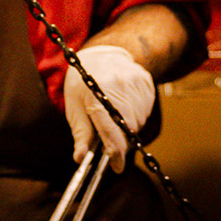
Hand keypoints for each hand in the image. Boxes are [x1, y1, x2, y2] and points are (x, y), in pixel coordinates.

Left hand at [64, 45, 156, 169]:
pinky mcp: (147, 83)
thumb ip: (80, 133)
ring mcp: (136, 83)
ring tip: (114, 114)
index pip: (110, 129)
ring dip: (127, 127)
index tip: (116, 167)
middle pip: (127, 128)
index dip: (115, 152)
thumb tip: (81, 158)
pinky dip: (135, 115)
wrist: (102, 54)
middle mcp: (119, 86)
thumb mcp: (74, 105)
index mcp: (96, 92)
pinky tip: (124, 104)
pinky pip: (145, 111)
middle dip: (119, 139)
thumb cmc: (82, 82)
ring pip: (138, 122)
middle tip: (109, 136)